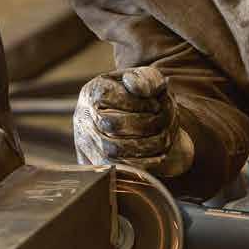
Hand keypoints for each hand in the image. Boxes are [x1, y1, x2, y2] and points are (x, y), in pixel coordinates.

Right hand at [74, 65, 193, 177]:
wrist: (130, 121)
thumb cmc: (138, 98)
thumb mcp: (144, 80)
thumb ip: (146, 78)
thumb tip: (143, 90)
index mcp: (92, 92)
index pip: (107, 95)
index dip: (137, 102)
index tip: (156, 103)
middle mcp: (83, 118)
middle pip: (112, 125)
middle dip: (145, 124)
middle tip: (164, 121)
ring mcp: (86, 143)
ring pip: (114, 150)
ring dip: (147, 145)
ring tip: (165, 137)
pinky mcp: (96, 164)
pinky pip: (116, 170)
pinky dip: (142, 164)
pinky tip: (159, 155)